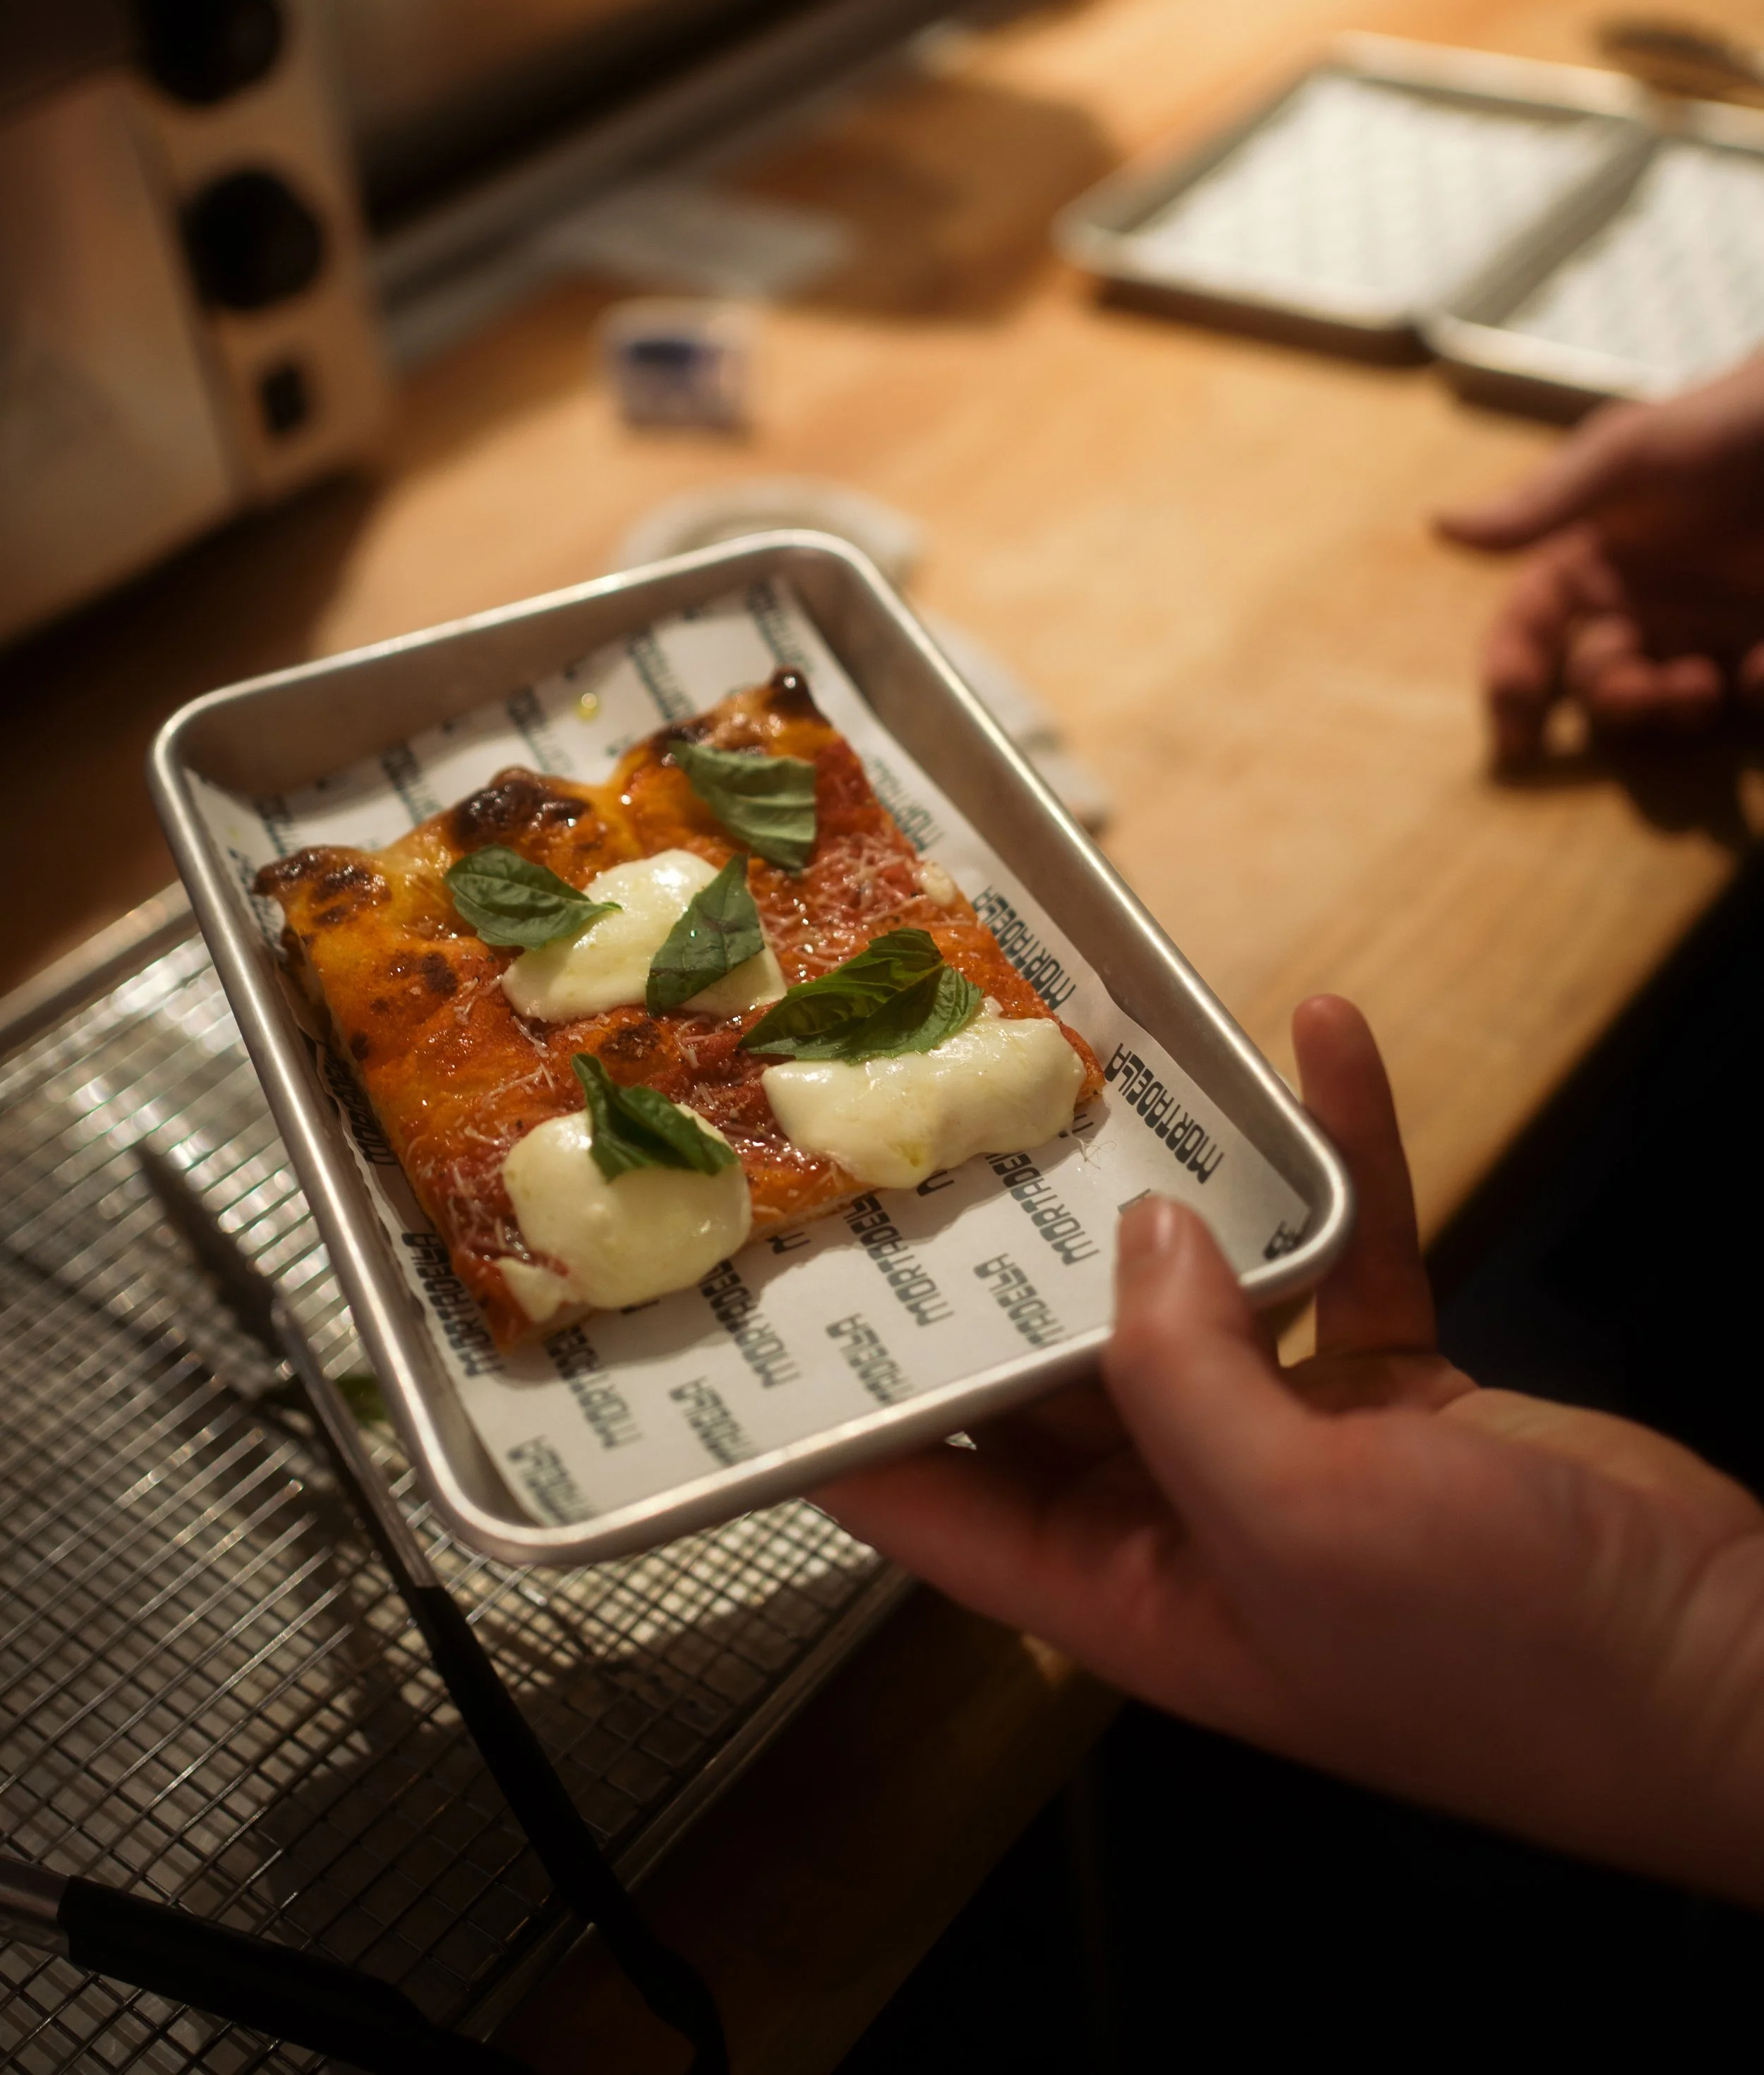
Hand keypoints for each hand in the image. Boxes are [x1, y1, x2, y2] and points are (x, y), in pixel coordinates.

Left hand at [817, 997, 1763, 1906]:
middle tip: (929, 1112)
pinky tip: (1325, 1041)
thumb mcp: (1300, 1524)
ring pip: (1197, 1286)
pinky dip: (1335, 1153)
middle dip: (1003, 1252)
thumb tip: (1139, 1245)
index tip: (769, 1307)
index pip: (935, 1501)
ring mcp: (1295, 1445)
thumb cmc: (1505, 1657)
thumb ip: (1187, 1379)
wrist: (1724, 1673)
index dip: (843, 1418)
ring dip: (1173, 1178)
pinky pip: (1341, 1247)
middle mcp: (1187, 1512)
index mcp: (1126, 1589)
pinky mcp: (1395, 1389)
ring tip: (1112, 1052)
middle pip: (1052, 1367)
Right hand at [1436, 350, 1763, 760]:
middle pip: (1594, 681)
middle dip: (1609, 699)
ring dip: (1671, 708)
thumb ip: (1541, 502)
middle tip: (1636, 690)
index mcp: (1589, 559)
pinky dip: (1753, 691)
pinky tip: (1760, 668)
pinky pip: (1748, 692)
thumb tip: (1439, 526)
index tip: (1512, 731)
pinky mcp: (1761, 638)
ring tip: (1701, 682)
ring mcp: (1702, 625)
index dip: (1512, 676)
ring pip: (1664, 702)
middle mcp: (1638, 601)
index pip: (1530, 628)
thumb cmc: (1717, 426)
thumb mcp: (1624, 454)